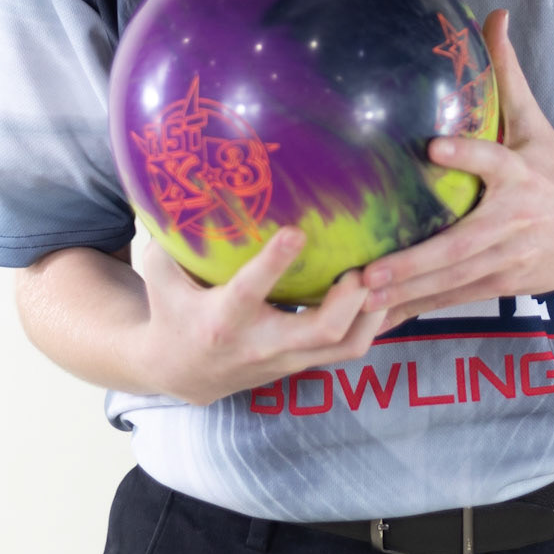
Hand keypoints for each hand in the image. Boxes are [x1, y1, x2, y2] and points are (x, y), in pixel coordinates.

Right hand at [131, 229, 391, 406]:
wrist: (181, 375)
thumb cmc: (171, 311)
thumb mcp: (161, 273)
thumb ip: (174, 233)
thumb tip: (181, 178)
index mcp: (223, 317)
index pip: (250, 291)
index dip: (274, 263)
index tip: (296, 231)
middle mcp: (260, 343)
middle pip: (320, 331)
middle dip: (349, 298)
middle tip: (359, 265)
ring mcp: (287, 358)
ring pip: (346, 346)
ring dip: (372, 311)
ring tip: (382, 274)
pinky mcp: (304, 363)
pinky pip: (351, 348)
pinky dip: (375, 322)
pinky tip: (392, 293)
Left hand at [362, 10, 553, 323]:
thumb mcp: (534, 124)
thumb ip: (508, 74)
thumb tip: (495, 13)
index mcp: (521, 174)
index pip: (494, 159)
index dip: (466, 153)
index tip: (434, 147)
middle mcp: (515, 221)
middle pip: (461, 244)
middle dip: (413, 263)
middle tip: (368, 271)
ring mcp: (511, 260)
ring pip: (454, 281)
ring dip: (408, 294)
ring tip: (364, 299)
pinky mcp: (506, 285)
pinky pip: (456, 298)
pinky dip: (421, 308)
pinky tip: (382, 318)